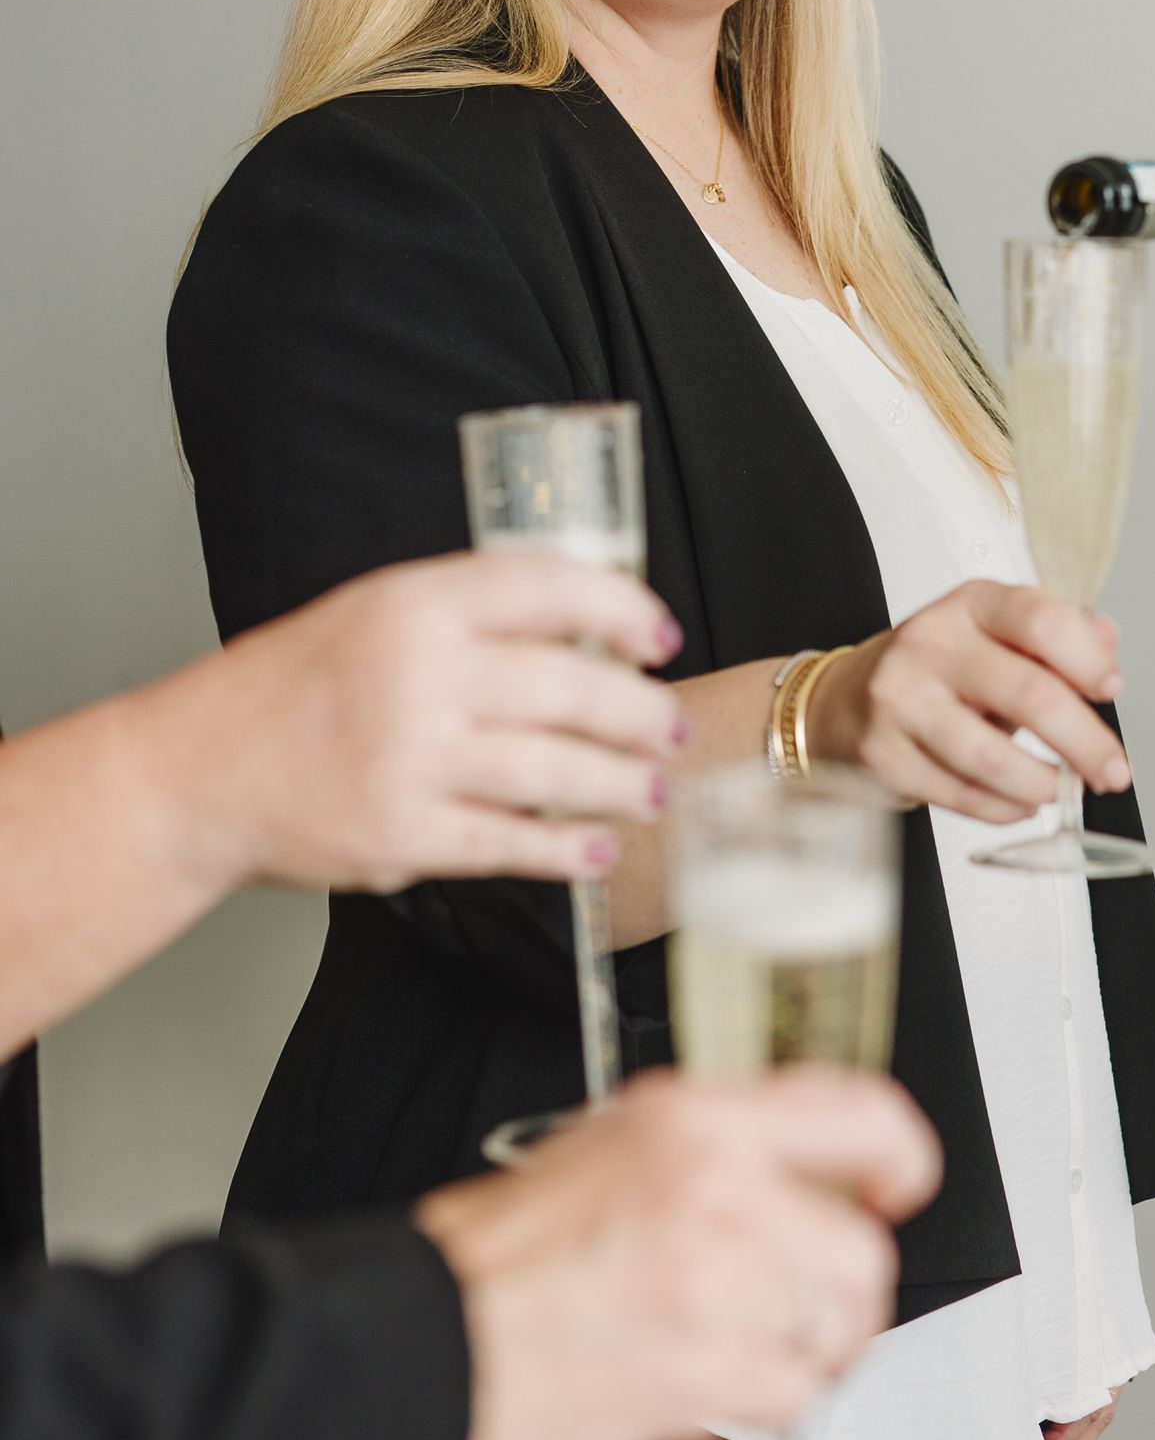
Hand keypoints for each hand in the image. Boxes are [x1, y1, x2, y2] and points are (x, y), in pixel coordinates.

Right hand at [175, 550, 686, 895]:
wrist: (199, 772)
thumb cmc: (293, 690)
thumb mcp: (373, 613)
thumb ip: (468, 617)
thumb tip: (588, 635)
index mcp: (413, 602)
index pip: (547, 587)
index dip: (622, 609)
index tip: (661, 637)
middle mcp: (416, 673)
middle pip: (570, 687)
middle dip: (640, 713)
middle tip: (670, 728)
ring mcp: (409, 758)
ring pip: (554, 771)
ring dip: (621, 784)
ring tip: (653, 789)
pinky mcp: (401, 833)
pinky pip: (510, 843)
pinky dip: (566, 851)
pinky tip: (598, 851)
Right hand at [415, 1068, 942, 1439]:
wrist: (430, 1336)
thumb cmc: (499, 1253)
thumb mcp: (606, 1144)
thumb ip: (709, 1147)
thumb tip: (792, 1170)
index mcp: (694, 1120)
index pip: (858, 1113)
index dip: (898, 1156)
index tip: (895, 1185)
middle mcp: (719, 1188)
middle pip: (860, 1248)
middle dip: (844, 1288)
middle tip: (807, 1303)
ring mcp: (718, 1282)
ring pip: (833, 1325)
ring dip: (803, 1348)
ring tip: (740, 1348)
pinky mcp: (708, 1370)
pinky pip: (793, 1394)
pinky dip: (765, 1400)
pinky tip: (709, 1383)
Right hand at [807, 582, 1132, 823]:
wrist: (842, 701)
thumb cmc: (934, 670)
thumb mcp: (993, 635)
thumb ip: (1056, 637)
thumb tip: (1106, 647)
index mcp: (970, 606)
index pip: (1039, 619)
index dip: (1086, 659)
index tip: (1110, 689)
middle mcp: (932, 644)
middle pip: (1028, 694)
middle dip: (1084, 743)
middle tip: (1112, 771)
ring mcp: (901, 700)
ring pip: (992, 758)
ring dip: (1043, 784)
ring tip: (1061, 789)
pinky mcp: (884, 755)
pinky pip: (961, 795)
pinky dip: (1003, 807)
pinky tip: (1019, 801)